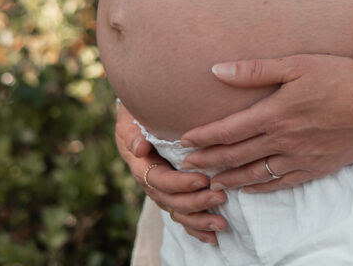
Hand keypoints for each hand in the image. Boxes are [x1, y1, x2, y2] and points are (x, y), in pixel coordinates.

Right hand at [114, 100, 227, 245]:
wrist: (137, 117)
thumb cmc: (136, 114)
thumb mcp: (130, 117)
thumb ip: (133, 131)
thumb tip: (140, 148)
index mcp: (141, 166)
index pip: (161, 181)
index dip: (181, 183)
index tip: (203, 179)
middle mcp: (151, 183)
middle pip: (172, 201)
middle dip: (197, 203)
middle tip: (220, 197)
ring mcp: (161, 192)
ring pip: (178, 213)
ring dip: (200, 221)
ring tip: (222, 224)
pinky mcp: (171, 195)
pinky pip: (182, 217)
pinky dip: (196, 229)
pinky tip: (212, 237)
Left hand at [178, 54, 352, 191]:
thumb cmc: (339, 76)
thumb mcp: (296, 64)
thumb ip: (255, 70)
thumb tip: (218, 70)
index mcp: (274, 114)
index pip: (228, 130)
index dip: (204, 137)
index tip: (184, 140)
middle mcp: (282, 141)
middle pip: (236, 156)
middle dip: (209, 161)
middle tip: (187, 165)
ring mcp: (299, 158)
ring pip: (256, 174)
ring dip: (230, 178)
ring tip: (212, 180)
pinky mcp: (316, 168)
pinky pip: (281, 183)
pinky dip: (260, 188)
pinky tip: (250, 187)